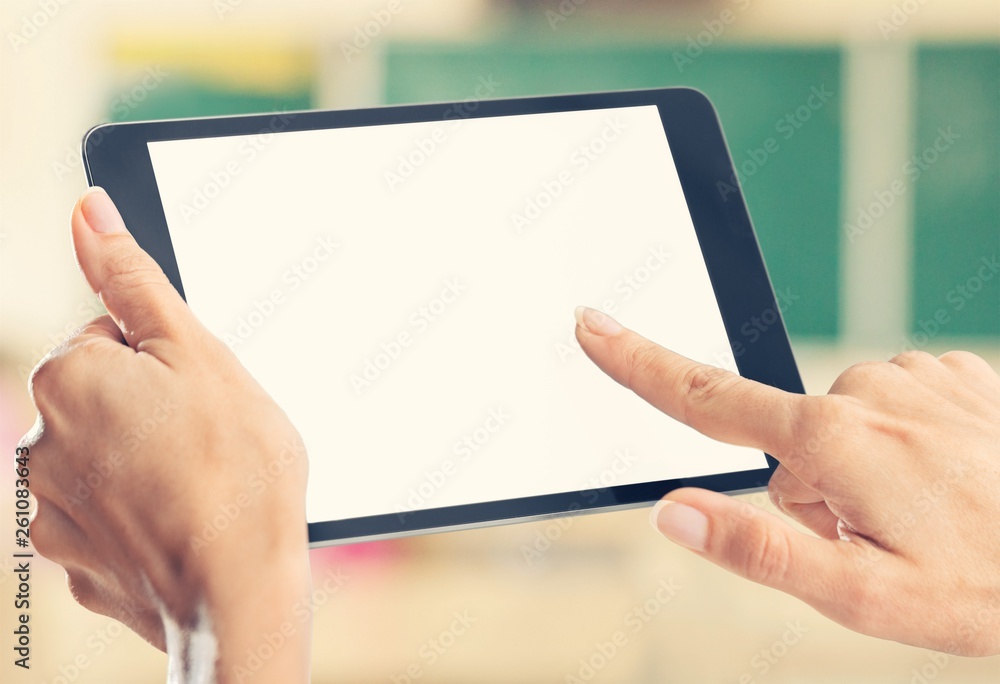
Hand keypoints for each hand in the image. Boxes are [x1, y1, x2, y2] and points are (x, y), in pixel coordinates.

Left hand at [22, 188, 311, 680]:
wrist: (238, 594)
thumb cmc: (236, 472)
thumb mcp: (199, 355)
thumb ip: (133, 281)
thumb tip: (87, 211)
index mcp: (68, 378)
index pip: (113, 336)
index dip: (170, 360)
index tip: (203, 393)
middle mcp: (39, 442)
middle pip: (107, 398)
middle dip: (152, 409)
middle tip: (209, 439)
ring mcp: (51, 510)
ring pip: (108, 459)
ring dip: (146, 463)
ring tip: (202, 486)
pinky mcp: (74, 561)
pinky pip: (108, 518)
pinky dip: (139, 517)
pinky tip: (183, 525)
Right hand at [574, 306, 999, 655]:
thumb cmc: (990, 583)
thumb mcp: (863, 597)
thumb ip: (758, 549)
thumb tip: (674, 510)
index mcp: (831, 439)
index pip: (707, 398)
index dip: (638, 363)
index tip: (592, 325)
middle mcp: (867, 388)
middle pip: (788, 439)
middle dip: (813, 489)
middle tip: (881, 537)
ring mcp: (914, 374)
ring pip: (845, 426)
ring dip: (865, 470)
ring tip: (928, 513)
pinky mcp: (952, 371)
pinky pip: (896, 406)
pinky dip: (907, 444)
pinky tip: (955, 479)